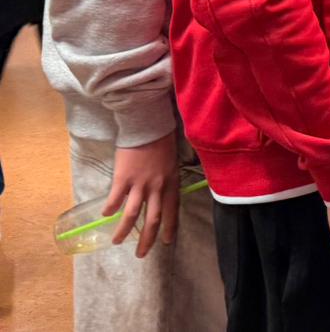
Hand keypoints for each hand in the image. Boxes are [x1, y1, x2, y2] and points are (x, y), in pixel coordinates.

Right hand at [105, 131, 179, 257]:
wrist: (148, 126)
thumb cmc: (161, 141)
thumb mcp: (171, 163)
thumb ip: (166, 179)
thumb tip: (160, 192)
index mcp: (171, 183)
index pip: (172, 211)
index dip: (170, 227)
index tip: (167, 242)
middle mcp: (157, 187)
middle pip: (153, 219)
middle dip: (146, 239)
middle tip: (141, 254)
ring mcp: (140, 184)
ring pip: (132, 215)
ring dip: (124, 231)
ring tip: (117, 242)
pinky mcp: (123, 178)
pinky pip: (115, 199)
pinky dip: (110, 209)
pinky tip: (105, 215)